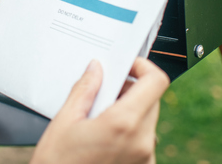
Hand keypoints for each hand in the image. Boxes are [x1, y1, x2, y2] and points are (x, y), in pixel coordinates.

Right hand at [31, 58, 169, 163]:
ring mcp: (145, 159)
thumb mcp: (65, 121)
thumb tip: (96, 69)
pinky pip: (143, 139)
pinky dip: (129, 130)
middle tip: (104, 92)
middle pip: (152, 99)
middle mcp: (141, 142)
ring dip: (130, 110)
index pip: (156, 82)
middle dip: (131, 90)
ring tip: (99, 118)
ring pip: (148, 119)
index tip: (127, 66)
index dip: (143, 67)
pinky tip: (104, 137)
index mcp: (123, 124)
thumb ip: (85, 89)